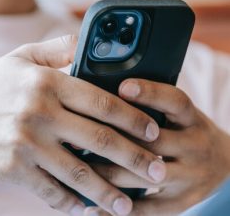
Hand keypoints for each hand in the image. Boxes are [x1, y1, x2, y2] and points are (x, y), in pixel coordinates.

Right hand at [0, 36, 165, 215]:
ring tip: (132, 203)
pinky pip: (52, 191)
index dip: (133, 118)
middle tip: (159, 170)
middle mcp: (40, 113)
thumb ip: (59, 48)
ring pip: (79, 173)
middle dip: (134, 158)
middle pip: (99, 139)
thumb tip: (89, 40)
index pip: (102, 102)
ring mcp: (26, 145)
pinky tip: (90, 209)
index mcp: (47, 83)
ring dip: (109, 192)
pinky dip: (74, 202)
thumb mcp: (23, 56)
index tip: (153, 131)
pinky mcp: (13, 170)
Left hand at [86, 79, 229, 215]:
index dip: (150, 93)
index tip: (123, 87)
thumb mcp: (179, 114)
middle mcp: (194, 147)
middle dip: (114, 139)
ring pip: (143, 177)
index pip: (175, 101)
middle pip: (154, 142)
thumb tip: (110, 92)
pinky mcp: (179, 204)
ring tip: (75, 168)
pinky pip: (146, 212)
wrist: (222, 165)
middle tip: (77, 136)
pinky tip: (89, 210)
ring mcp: (189, 178)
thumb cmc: (186, 131)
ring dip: (107, 174)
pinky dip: (116, 212)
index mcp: (192, 119)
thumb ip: (154, 105)